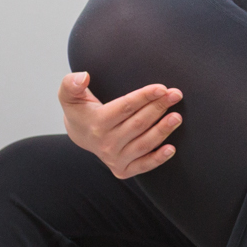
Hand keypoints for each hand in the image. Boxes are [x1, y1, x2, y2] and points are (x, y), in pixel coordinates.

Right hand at [59, 71, 182, 178]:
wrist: (80, 134)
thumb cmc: (80, 110)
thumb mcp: (69, 94)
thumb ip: (71, 83)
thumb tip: (84, 76)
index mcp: (96, 123)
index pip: (125, 107)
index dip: (144, 96)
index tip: (162, 88)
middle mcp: (105, 143)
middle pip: (138, 124)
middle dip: (159, 108)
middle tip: (176, 95)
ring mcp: (114, 158)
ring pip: (144, 144)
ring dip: (163, 131)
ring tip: (177, 117)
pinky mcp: (122, 170)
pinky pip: (143, 165)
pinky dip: (158, 159)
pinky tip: (171, 149)